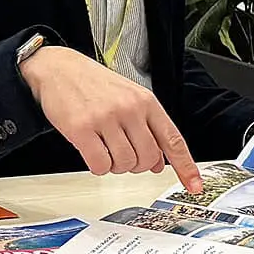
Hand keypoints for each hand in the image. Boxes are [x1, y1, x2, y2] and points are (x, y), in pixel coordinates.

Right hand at [22, 46, 201, 193]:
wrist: (58, 68)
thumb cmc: (93, 84)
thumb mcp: (129, 97)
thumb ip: (147, 128)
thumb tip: (158, 163)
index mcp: (145, 101)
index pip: (173, 139)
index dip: (186, 166)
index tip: (195, 186)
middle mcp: (129, 109)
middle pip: (147, 159)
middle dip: (136, 164)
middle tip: (122, 152)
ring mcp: (106, 119)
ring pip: (124, 165)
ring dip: (114, 165)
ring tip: (104, 147)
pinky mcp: (82, 129)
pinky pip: (100, 165)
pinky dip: (98, 166)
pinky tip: (92, 151)